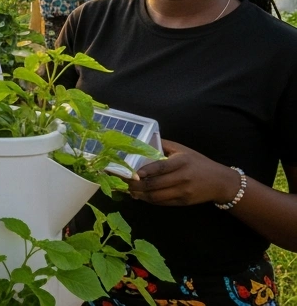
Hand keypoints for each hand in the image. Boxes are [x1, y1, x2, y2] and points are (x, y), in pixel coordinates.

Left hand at [126, 140, 241, 206]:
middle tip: (124, 182)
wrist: (220, 182)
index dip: (144, 171)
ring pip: (156, 196)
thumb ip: (163, 145)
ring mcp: (183, 192)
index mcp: (181, 162)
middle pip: (155, 184)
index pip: (160, 167)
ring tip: (129, 190)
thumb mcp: (183, 150)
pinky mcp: (183, 202)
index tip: (130, 173)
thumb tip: (142, 141)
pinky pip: (163, 203)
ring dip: (140, 195)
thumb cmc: (198, 163)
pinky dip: (149, 200)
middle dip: (136, 185)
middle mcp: (183, 177)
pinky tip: (141, 195)